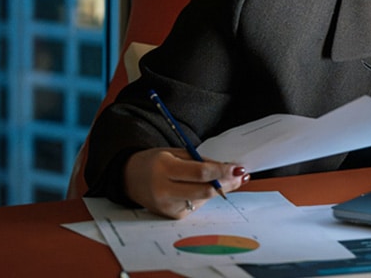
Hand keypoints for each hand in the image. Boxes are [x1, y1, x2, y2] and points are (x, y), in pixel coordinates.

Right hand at [124, 147, 248, 217]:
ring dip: (217, 188)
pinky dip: (204, 195)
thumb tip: (228, 168)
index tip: (237, 168)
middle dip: (226, 183)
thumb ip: (202, 161)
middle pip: (205, 190)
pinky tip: (201, 187)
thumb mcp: (177, 153)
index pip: (199, 173)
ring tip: (222, 177)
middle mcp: (164, 191)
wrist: (130, 178)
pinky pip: (197, 204)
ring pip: (204, 198)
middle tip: (240, 175)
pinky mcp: (172, 216)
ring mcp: (168, 207)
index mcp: (164, 169)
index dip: (222, 171)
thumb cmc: (156, 162)